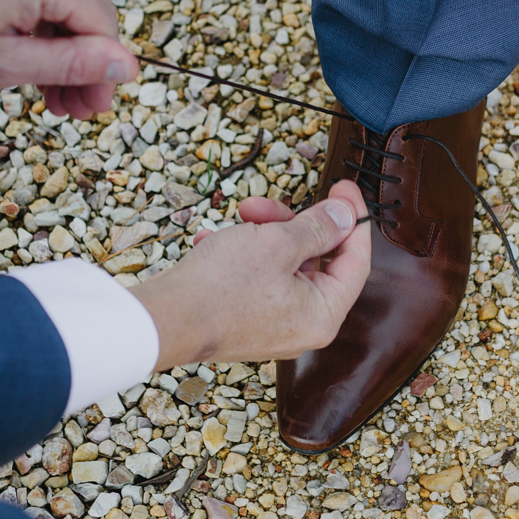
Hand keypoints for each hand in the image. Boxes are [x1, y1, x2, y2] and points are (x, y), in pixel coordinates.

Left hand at [0, 0, 136, 117]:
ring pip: (67, 1)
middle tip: (68, 108)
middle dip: (81, 62)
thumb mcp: (3, 64)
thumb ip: (71, 66)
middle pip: (89, 12)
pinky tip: (27, 56)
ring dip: (61, 46)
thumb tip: (127, 67)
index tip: (90, 110)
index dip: (100, 74)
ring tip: (45, 91)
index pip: (102, 27)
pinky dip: (41, 21)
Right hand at [132, 183, 371, 371]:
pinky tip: (214, 241)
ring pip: (282, 266)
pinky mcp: (244, 321)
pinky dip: (241, 255)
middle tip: (267, 204)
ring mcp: (272, 327)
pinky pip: (255, 280)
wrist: (163, 319)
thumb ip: (318, 227)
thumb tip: (344, 217)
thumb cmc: (220, 287)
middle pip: (315, 261)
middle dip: (290, 224)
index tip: (344, 190)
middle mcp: (302, 327)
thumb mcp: (277, 242)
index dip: (351, 220)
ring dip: (262, 235)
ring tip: (236, 220)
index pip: (355, 261)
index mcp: (322, 315)